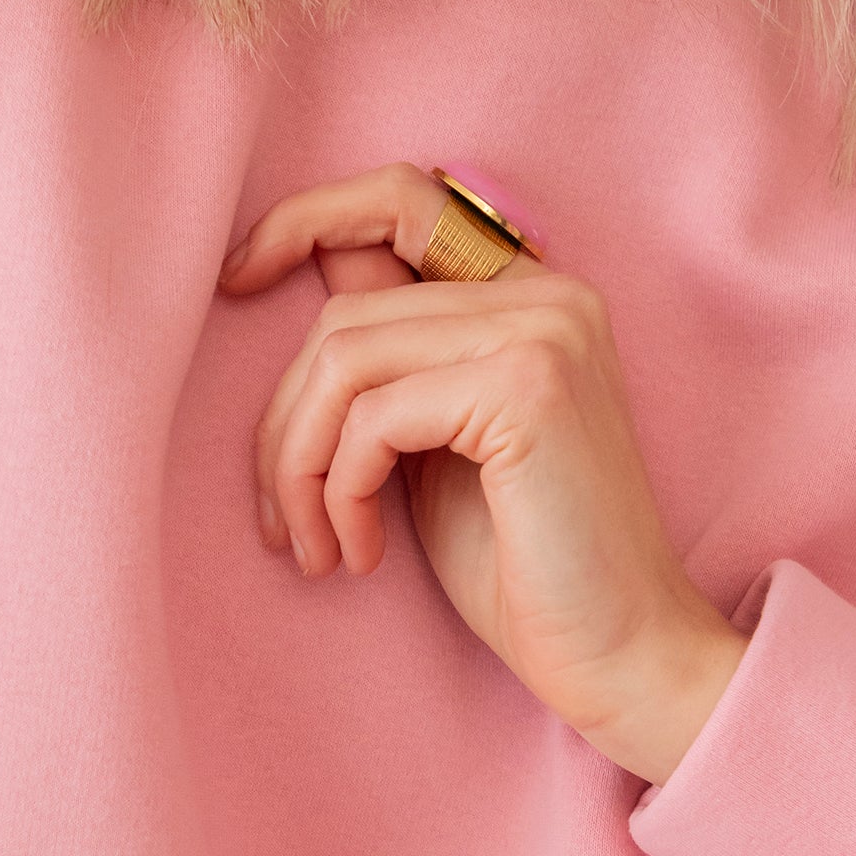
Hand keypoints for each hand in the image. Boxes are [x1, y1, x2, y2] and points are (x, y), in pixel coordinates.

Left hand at [219, 164, 746, 784]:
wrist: (620, 654)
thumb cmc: (525, 567)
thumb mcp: (435, 445)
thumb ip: (393, 361)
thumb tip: (295, 271)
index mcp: (533, 295)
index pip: (400, 201)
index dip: (304, 220)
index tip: (235, 278)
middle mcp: (547, 293)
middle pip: (343, 310)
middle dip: (282, 421)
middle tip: (280, 517)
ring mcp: (543, 332)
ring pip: (342, 357)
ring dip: (298, 464)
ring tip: (313, 544)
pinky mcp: (526, 387)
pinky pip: (370, 416)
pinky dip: (338, 490)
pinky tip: (360, 553)